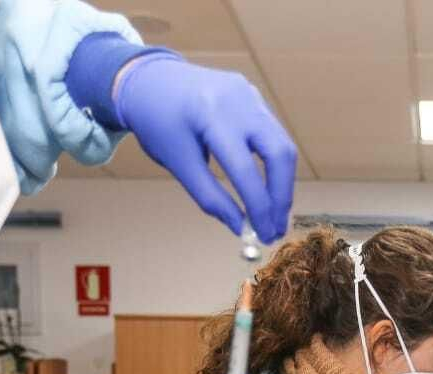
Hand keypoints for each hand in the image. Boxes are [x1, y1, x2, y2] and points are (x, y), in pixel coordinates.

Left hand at [115, 54, 296, 242]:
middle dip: (281, 196)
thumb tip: (240, 227)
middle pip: (279, 153)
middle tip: (276, 228)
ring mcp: (250, 95)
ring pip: (283, 145)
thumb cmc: (157, 122)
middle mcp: (239, 100)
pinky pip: (274, 135)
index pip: (246, 169)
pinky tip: (266, 187)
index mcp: (211, 115)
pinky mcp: (254, 97)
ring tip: (274, 214)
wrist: (149, 78)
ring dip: (282, 184)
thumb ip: (209, 196)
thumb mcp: (177, 162)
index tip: (263, 236)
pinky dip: (274, 165)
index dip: (259, 207)